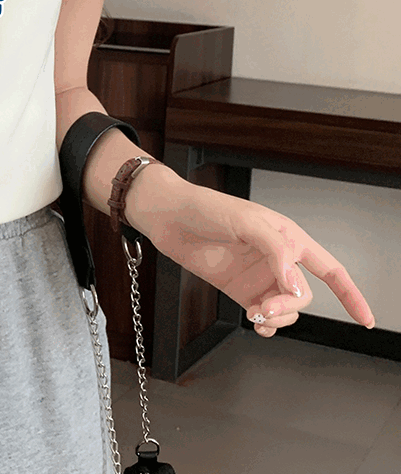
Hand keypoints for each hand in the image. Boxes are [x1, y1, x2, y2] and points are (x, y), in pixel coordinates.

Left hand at [124, 169, 375, 336]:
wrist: (168, 217)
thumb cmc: (206, 208)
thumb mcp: (245, 221)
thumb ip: (274, 251)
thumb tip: (293, 284)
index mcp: (287, 237)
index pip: (330, 269)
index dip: (350, 293)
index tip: (365, 318)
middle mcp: (276, 258)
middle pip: (303, 294)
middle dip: (289, 306)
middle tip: (264, 308)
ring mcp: (257, 275)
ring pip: (285, 308)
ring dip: (276, 317)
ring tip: (256, 315)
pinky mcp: (238, 289)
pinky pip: (263, 314)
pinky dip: (266, 325)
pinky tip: (258, 325)